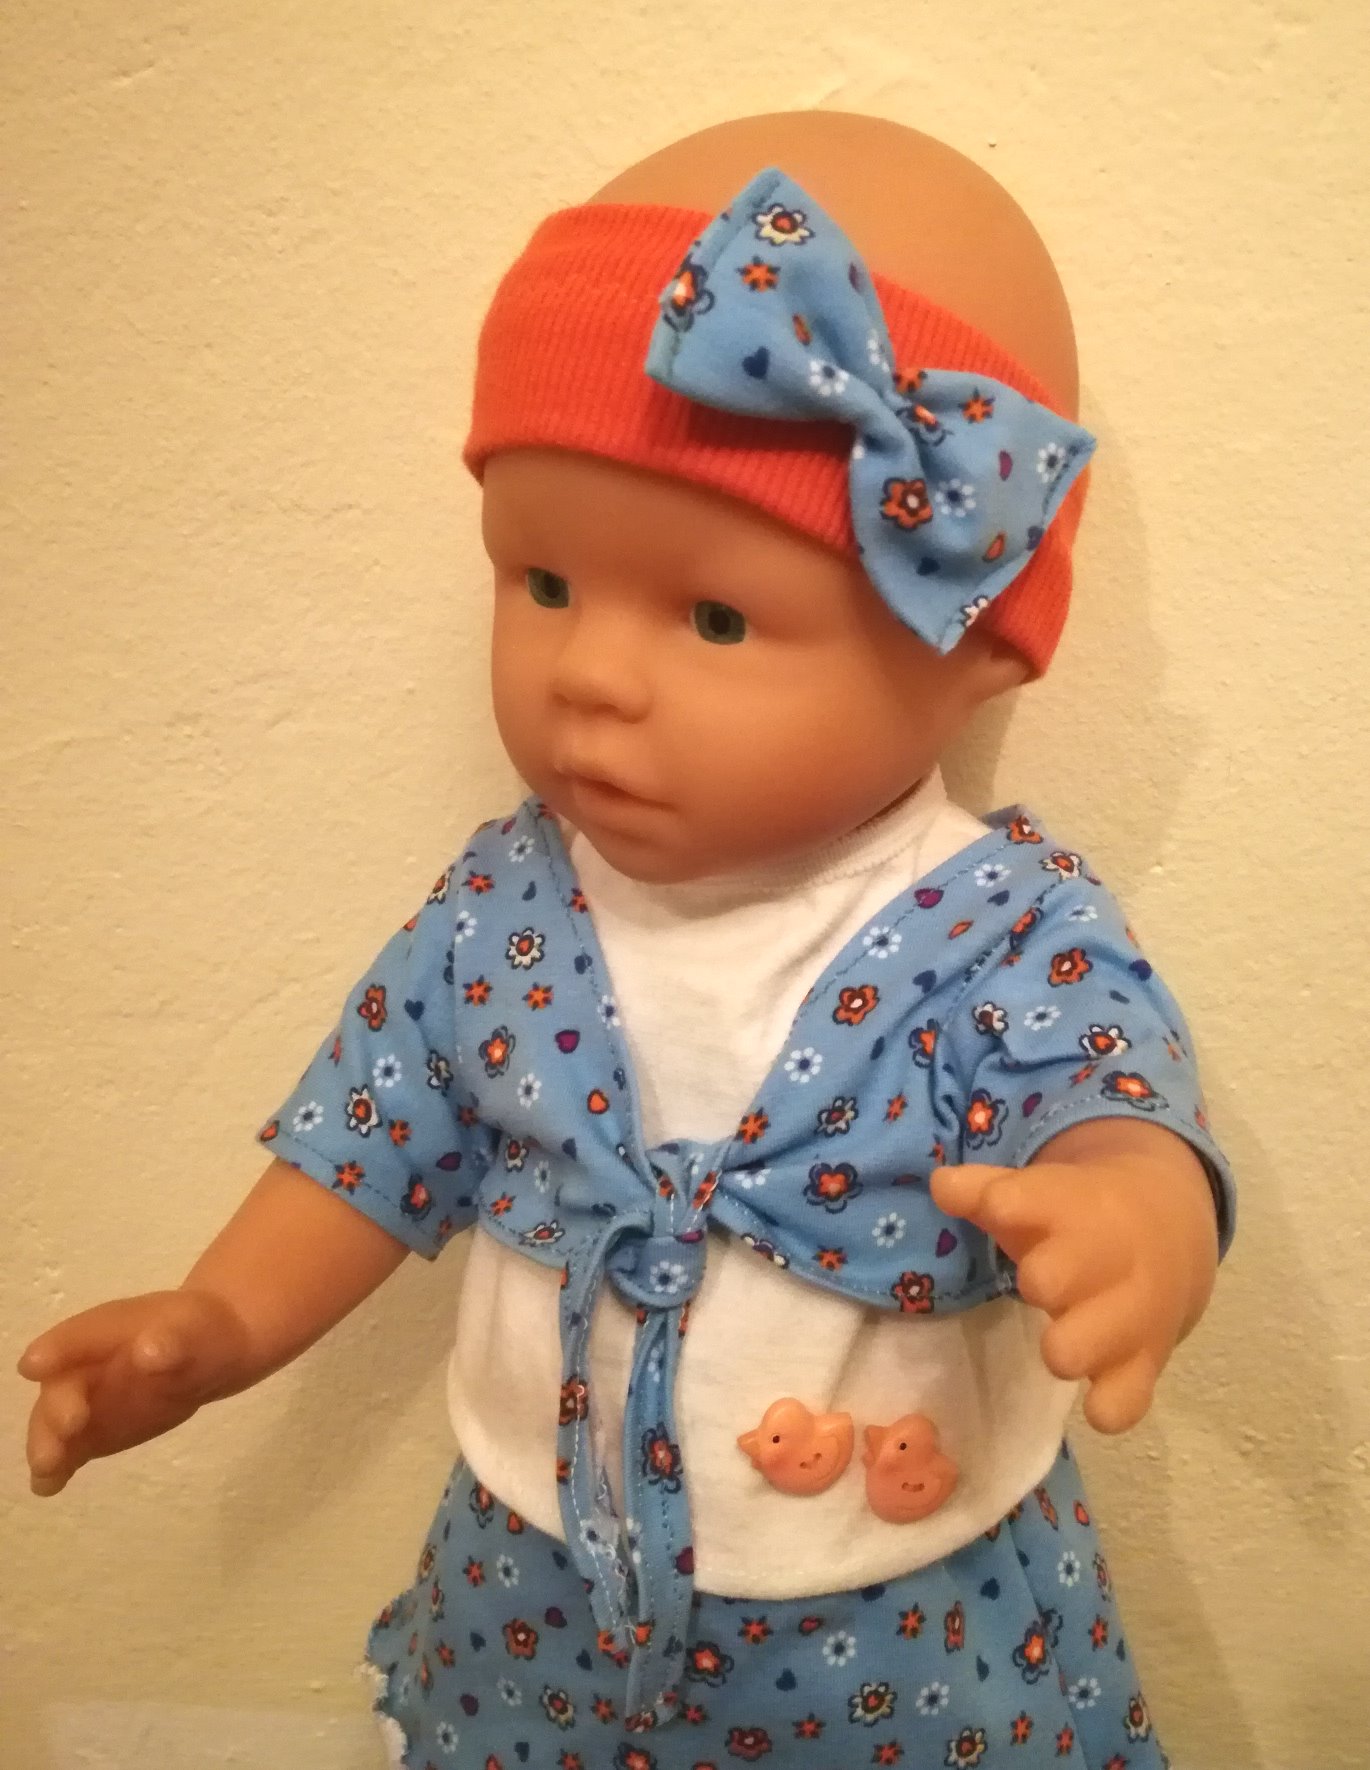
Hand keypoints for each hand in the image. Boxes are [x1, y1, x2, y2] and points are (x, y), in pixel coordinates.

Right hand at [18, 1289, 253, 1496]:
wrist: (212, 1352)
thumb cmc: (202, 1333)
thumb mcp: (200, 1329)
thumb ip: (175, 1341)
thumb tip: (149, 1353)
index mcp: (113, 1326)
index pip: (81, 1334)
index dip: (57, 1349)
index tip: (33, 1365)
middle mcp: (88, 1362)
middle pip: (64, 1384)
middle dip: (57, 1406)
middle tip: (68, 1426)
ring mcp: (88, 1398)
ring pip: (58, 1420)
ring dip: (48, 1442)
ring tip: (47, 1468)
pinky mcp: (94, 1431)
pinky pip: (72, 1448)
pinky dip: (57, 1467)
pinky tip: (48, 1486)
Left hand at [931, 1125, 1217, 1433]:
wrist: (1170, 1231)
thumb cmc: (1077, 1219)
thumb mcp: (1038, 1193)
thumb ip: (985, 1191)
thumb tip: (941, 1185)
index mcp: (1071, 1209)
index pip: (1032, 1200)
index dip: (1004, 1204)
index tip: (995, 1207)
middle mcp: (1104, 1261)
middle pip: (1055, 1279)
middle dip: (1039, 1282)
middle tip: (1036, 1283)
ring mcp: (1130, 1316)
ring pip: (1086, 1346)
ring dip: (1064, 1347)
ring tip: (1060, 1340)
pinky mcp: (1145, 1363)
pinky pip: (1127, 1401)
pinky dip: (1107, 1406)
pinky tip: (1092, 1399)